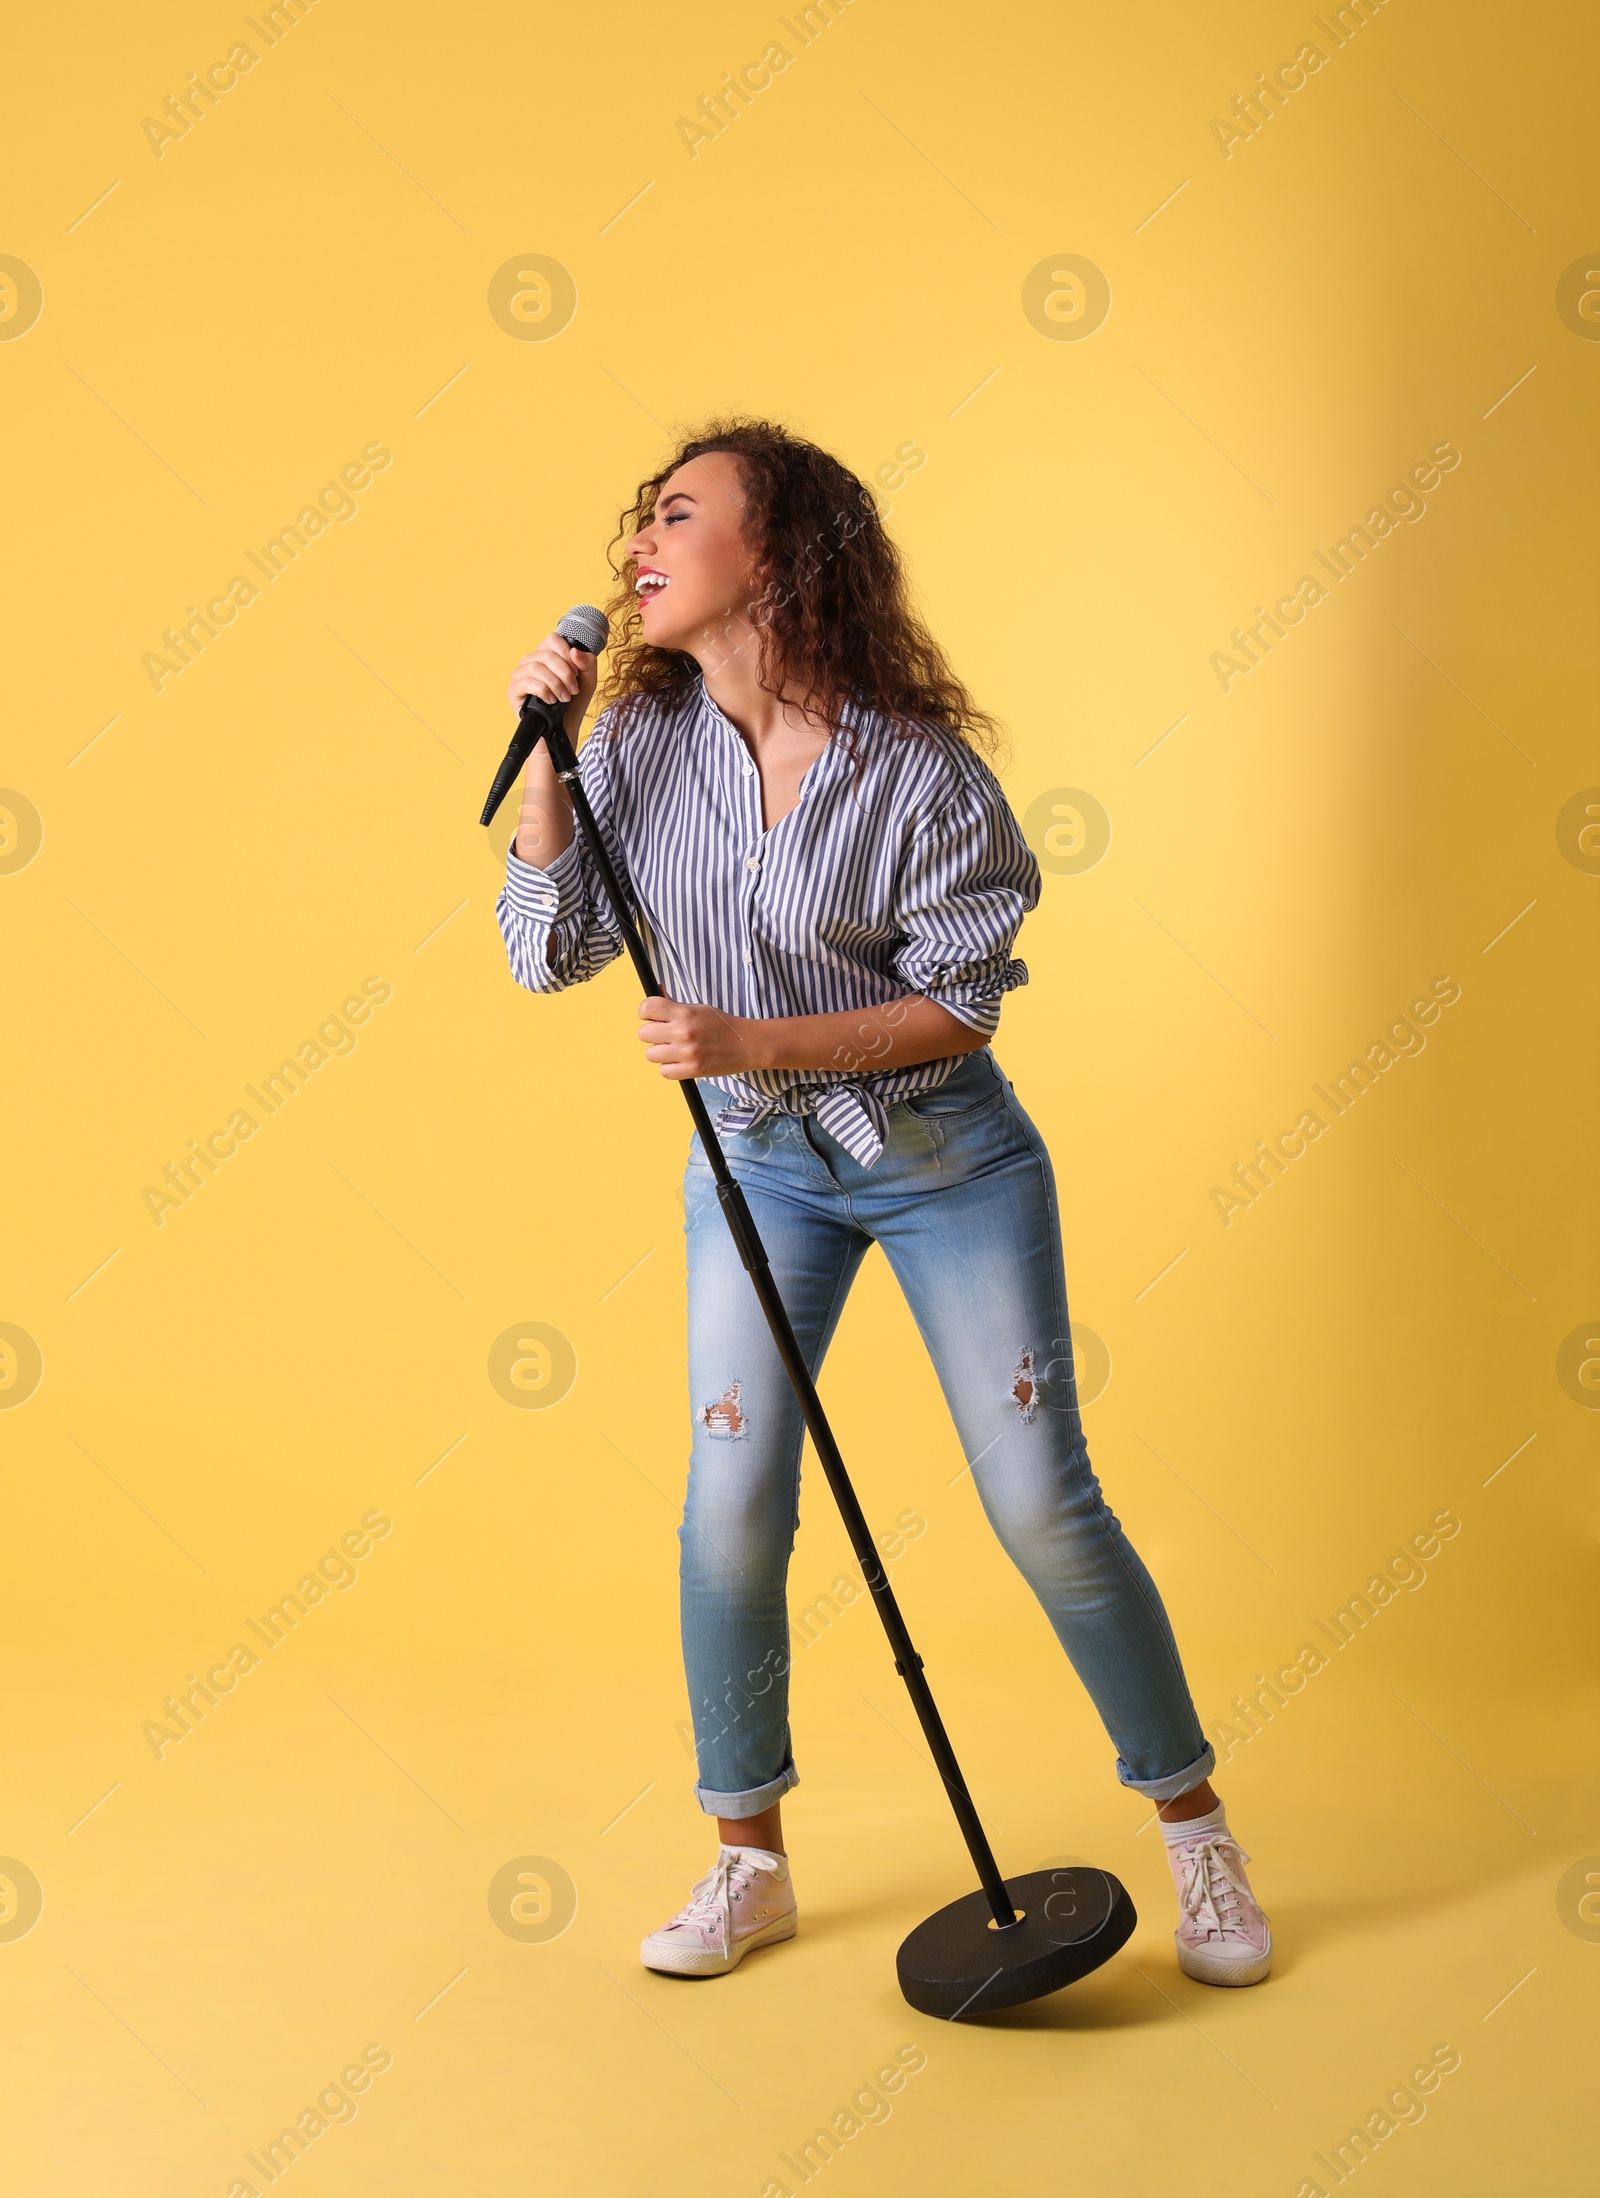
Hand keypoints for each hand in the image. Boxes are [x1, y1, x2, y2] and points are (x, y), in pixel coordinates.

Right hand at [507, 632, 598, 738]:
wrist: (564, 732)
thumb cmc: (573, 706)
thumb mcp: (587, 682)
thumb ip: (587, 664)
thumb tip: (574, 652)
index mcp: (546, 656)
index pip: (552, 639)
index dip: (566, 653)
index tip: (576, 672)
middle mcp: (530, 662)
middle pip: (546, 653)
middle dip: (564, 673)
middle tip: (573, 689)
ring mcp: (519, 675)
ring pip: (536, 667)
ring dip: (555, 683)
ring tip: (564, 698)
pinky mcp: (513, 691)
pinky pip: (526, 682)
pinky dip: (543, 691)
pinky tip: (551, 701)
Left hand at [637, 992, 761, 1077]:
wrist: (747, 1044)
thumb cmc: (722, 1025)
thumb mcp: (699, 1009)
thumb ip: (674, 1004)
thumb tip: (656, 992)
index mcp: (685, 1013)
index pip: (647, 1008)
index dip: (646, 1013)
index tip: (653, 1017)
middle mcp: (683, 1032)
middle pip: (643, 1033)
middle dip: (652, 1034)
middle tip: (665, 1035)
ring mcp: (687, 1053)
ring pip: (650, 1054)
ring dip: (660, 1052)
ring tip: (675, 1049)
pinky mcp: (692, 1070)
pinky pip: (664, 1071)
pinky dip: (670, 1067)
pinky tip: (681, 1061)